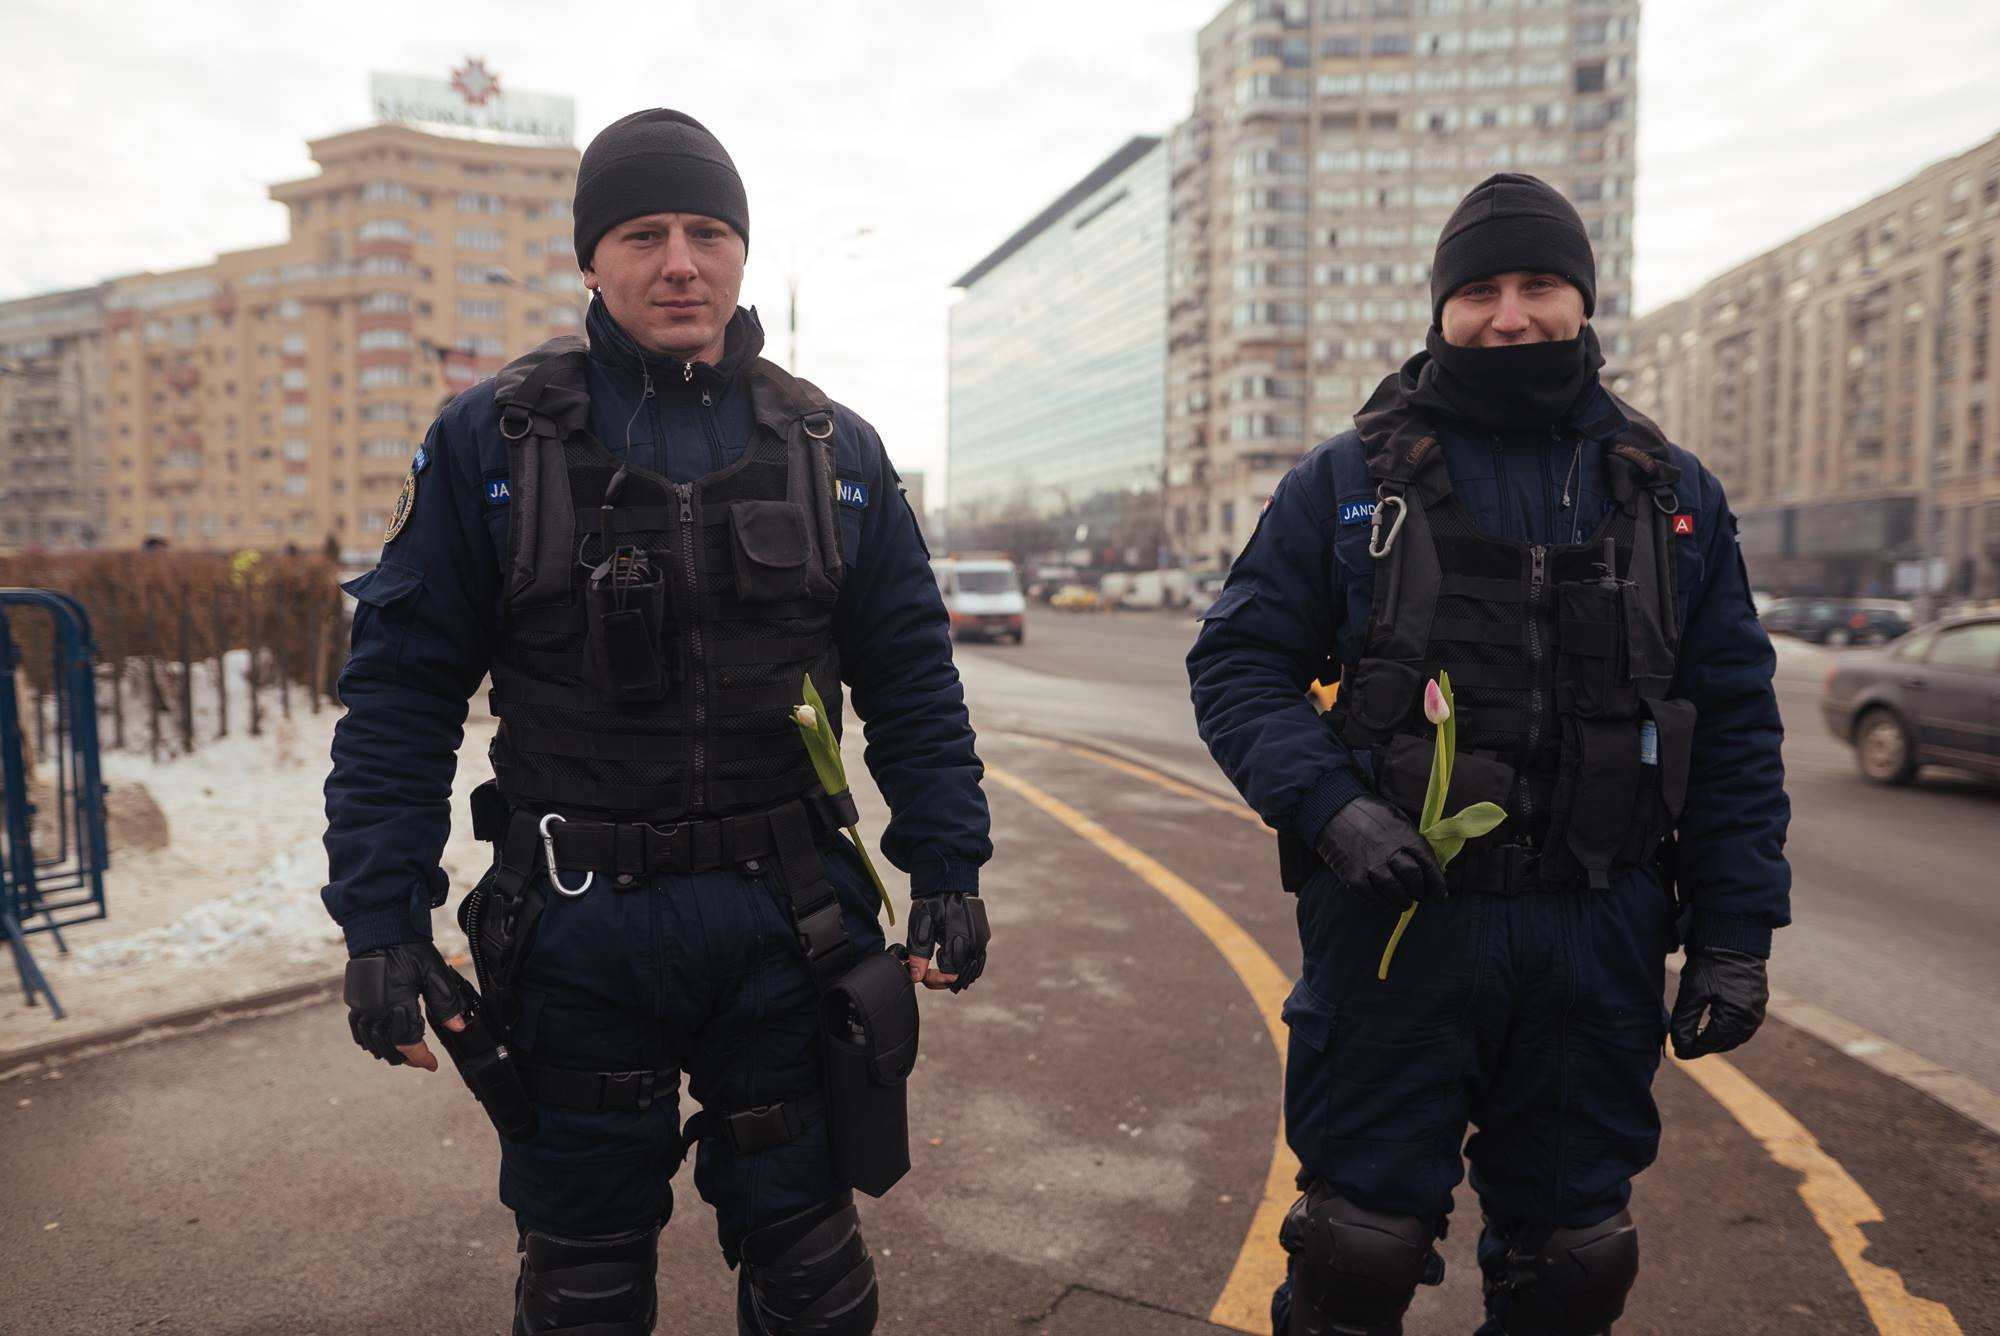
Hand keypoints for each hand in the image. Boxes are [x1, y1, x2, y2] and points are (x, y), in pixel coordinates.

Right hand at [342, 942, 468, 1070]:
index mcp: (395, 1002)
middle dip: (407, 1057)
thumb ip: (445, 1002)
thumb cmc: (407, 947)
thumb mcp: (433, 972)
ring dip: (389, 1050)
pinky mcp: (354, 1001)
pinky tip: (381, 1038)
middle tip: (422, 1058)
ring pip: (371, 1042)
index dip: (420, 1057)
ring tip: (405, 1051)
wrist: (379, 928)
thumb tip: (457, 1026)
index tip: (431, 1064)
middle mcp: (374, 1009)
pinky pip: (358, 1029)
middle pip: (388, 1047)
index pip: (407, 1042)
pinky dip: (370, 1039)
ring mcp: (361, 1006)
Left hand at [904, 893, 989, 992]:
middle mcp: (976, 939)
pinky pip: (976, 961)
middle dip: (944, 979)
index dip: (935, 980)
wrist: (951, 881)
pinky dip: (962, 966)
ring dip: (954, 973)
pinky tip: (949, 957)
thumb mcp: (920, 922)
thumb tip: (916, 977)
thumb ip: (919, 951)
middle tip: (927, 972)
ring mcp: (983, 939)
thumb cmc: (933, 900)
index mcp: (959, 935)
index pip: (952, 973)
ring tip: (938, 962)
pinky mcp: (984, 938)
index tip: (923, 975)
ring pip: (971, 971)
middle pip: (963, 976)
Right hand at [1313, 794, 1446, 912]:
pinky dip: (1382, 903)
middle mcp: (1390, 851)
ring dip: (1403, 901)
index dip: (1437, 882)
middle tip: (1419, 895)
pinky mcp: (1353, 876)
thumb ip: (1412, 841)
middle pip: (1413, 879)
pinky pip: (1373, 898)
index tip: (1440, 894)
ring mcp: (1371, 865)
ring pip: (1395, 892)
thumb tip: (1428, 866)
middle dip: (1420, 891)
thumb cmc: (1370, 815)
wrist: (1334, 811)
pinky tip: (1385, 901)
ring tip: (1404, 902)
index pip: (1428, 864)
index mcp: (1404, 835)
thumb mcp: (1398, 820)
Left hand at [1670, 948, 1768, 1058]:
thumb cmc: (1710, 962)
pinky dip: (1728, 1028)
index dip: (1691, 1049)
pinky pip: (1744, 1024)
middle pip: (1725, 1043)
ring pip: (1736, 1035)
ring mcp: (1758, 1009)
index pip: (1710, 1044)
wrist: (1732, 936)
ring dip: (1718, 1039)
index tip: (1677, 1053)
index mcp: (1736, 1018)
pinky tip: (1715, 1023)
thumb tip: (1679, 1046)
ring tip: (1697, 1036)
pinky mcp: (1759, 1000)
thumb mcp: (1692, 992)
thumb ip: (1684, 1021)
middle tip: (1685, 1046)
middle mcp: (1752, 1018)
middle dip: (1705, 1046)